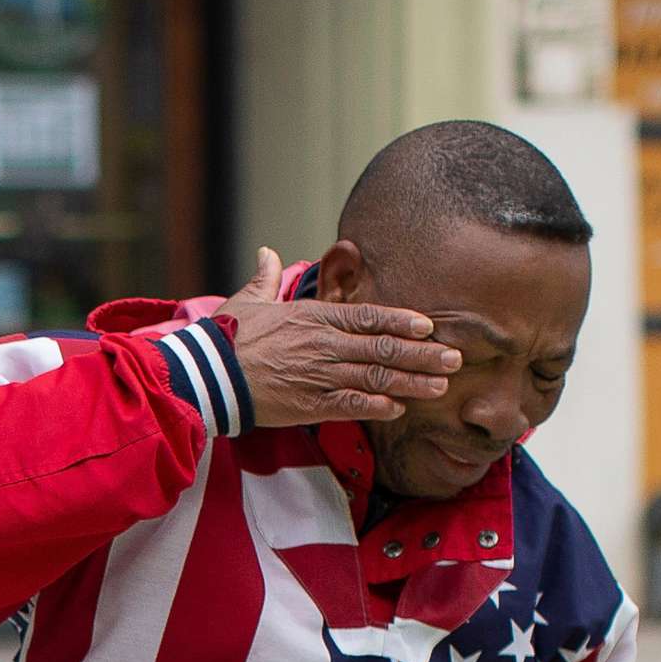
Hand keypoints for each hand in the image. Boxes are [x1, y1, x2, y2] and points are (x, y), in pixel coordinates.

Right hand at [221, 247, 462, 428]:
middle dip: (422, 355)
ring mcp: (317, 375)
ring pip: (375, 377)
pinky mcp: (307, 404)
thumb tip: (266, 252)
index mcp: (314, 317)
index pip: (369, 316)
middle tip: (455, 360)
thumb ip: (265, 277)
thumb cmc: (225, 337)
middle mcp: (323, 344)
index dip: (402, 321)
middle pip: (383, 347)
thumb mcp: (248, 301)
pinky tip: (399, 409)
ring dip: (410, 382)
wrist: (205, 374)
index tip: (429, 326)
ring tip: (439, 387)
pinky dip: (376, 406)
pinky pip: (350, 404)